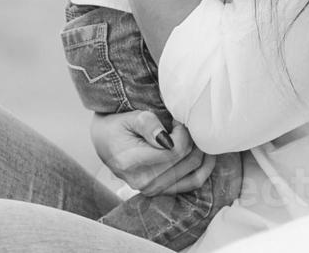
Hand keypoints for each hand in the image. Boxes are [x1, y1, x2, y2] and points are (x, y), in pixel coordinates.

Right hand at [91, 111, 228, 197]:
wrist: (105, 141)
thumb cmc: (118, 126)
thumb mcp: (131, 117)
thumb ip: (149, 124)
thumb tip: (167, 139)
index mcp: (132, 163)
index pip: (176, 150)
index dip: (183, 132)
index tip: (176, 121)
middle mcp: (143, 182)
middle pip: (187, 161)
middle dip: (192, 140)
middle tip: (183, 126)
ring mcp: (152, 190)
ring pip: (194, 173)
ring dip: (200, 152)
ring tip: (191, 137)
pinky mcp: (160, 191)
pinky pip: (191, 184)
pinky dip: (203, 169)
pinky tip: (204, 153)